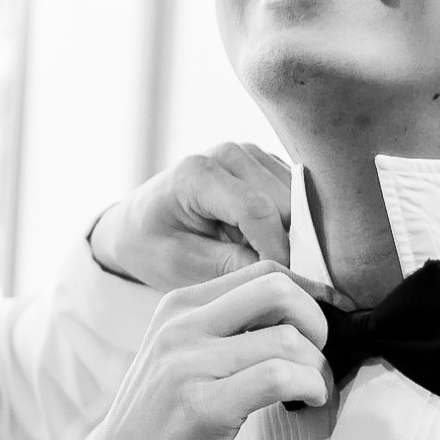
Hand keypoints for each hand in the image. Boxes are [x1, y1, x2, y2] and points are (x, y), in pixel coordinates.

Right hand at [11, 259, 329, 439]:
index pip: (263, 272)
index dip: (309, 295)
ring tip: (314, 391)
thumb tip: (296, 320)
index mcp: (178, 308)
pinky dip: (309, 387)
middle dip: (318, 321)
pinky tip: (308, 403)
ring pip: (285, 338)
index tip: (324, 329)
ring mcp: (188, 365)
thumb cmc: (157, 429)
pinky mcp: (201, 407)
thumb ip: (224, 333)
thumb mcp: (180, 361)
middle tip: (319, 358)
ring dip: (318, 367)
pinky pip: (276, 377)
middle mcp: (181, 327)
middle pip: (279, 289)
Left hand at [88, 143, 290, 290]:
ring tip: (260, 259)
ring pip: (301, 201)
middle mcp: (230, 154)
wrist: (138, 225)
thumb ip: (231, 267)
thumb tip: (283, 272)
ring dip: (293, 236)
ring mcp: (252, 156)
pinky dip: (293, 227)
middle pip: (287, 204)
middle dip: (289, 246)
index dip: (277, 251)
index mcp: (198, 173)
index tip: (279, 284)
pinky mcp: (267, 166)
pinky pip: (300, 199)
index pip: (257, 209)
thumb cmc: (153, 245)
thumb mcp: (181, 265)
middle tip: (271, 278)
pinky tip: (266, 243)